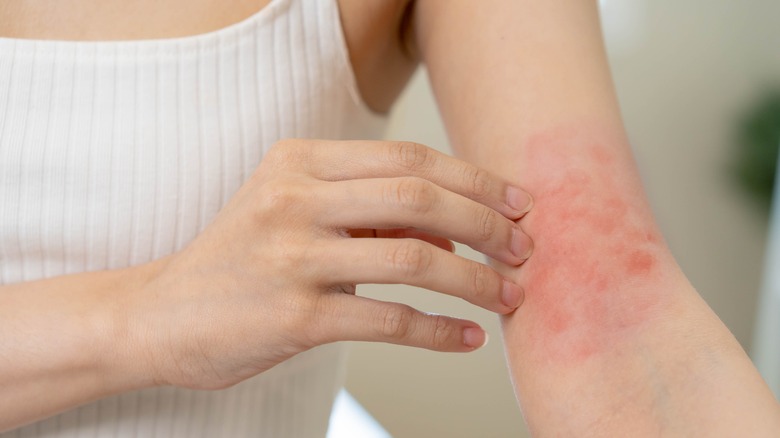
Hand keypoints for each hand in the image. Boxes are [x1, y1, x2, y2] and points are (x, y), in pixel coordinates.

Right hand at [129, 140, 532, 389]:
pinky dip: (438, 331)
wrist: (164, 315)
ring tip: (509, 295)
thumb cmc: (242, 261)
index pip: (407, 157)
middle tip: (523, 248)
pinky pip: (387, 320)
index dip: (473, 177)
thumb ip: (370, 213)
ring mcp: (292, 257)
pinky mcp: (293, 316)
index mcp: (299, 162)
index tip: (516, 201)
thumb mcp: (297, 213)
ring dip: (475, 279)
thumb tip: (454, 229)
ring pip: (413, 257)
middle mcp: (294, 199)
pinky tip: (467, 338)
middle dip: (486, 222)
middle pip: (418, 195)